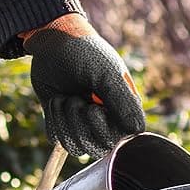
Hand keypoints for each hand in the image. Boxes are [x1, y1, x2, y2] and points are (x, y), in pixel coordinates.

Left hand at [23, 15, 145, 156]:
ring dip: (65, 121)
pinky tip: (56, 100)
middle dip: (80, 124)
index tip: (95, 107)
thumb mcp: (106, 74)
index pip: (122, 140)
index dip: (105, 130)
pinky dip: (53, 120)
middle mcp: (105, 120)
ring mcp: (83, 123)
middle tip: (76, 99)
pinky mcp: (63, 123)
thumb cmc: (83, 53)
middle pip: (96, 148)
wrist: (51, 42)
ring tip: (64, 98)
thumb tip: (137, 131)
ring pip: (76, 147)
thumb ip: (123, 102)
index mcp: (123, 108)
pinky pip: (57, 140)